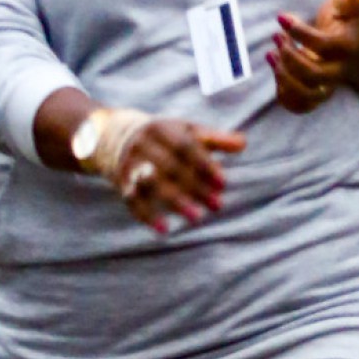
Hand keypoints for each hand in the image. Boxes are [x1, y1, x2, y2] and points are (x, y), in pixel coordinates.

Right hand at [110, 117, 245, 233]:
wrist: (116, 137)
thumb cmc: (165, 137)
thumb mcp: (188, 132)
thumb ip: (215, 139)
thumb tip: (243, 143)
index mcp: (162, 129)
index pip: (185, 147)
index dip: (204, 164)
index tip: (223, 183)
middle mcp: (143, 144)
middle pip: (170, 167)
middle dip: (195, 187)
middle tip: (217, 206)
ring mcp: (130, 164)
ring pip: (152, 184)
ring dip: (174, 201)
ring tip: (195, 217)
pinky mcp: (122, 183)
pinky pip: (133, 201)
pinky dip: (147, 215)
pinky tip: (164, 229)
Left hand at [270, 0, 358, 114]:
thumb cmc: (349, 26)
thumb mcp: (350, 11)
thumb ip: (351, 3)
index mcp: (345, 48)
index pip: (322, 44)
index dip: (299, 32)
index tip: (281, 18)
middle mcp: (338, 71)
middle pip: (313, 74)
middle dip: (290, 57)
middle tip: (276, 37)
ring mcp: (328, 86)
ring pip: (306, 95)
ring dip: (284, 77)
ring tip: (271, 54)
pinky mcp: (317, 95)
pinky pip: (299, 106)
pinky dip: (284, 94)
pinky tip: (276, 69)